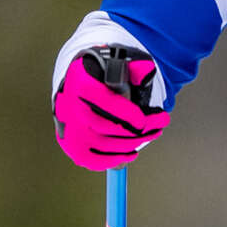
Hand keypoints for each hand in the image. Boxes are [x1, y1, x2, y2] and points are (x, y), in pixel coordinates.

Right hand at [53, 44, 171, 168]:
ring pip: (103, 145)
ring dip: (131, 145)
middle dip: (137, 131)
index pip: (105, 102)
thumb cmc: (101, 78)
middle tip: (158, 128)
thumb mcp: (117, 66)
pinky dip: (114, 159)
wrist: (78, 89)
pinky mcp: (72, 146)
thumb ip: (134, 69)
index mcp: (80, 82)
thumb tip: (147, 71)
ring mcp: (69, 129)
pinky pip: (93, 160)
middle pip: (106, 127)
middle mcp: (69, 107)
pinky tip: (129, 152)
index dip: (128, 114)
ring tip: (148, 137)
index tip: (146, 119)